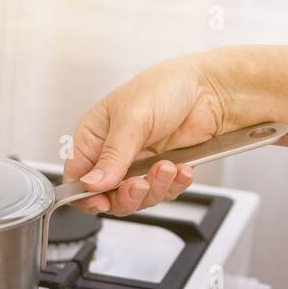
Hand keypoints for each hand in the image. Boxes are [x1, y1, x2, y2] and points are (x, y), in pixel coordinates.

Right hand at [63, 56, 227, 214]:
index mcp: (94, 137)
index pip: (77, 177)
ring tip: (167, 167)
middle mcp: (112, 154)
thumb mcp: (132, 119)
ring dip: (154, 189)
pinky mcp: (162, 172)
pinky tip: (181, 168)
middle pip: (106, 196)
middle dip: (125, 196)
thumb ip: (112, 155)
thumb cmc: (165, 87)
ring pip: (136, 199)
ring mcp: (137, 165)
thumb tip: (91, 183)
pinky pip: (163, 194)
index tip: (102, 201)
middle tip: (140, 183)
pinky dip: (174, 185)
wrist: (210, 88)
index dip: (85, 194)